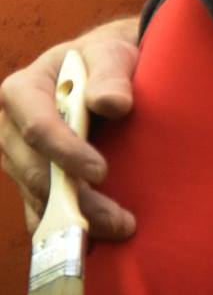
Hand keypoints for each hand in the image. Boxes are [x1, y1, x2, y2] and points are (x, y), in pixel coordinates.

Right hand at [3, 18, 142, 238]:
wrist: (102, 71)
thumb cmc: (104, 59)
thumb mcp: (111, 54)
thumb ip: (111, 75)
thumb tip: (113, 104)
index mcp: (22, 91)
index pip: (37, 127)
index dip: (65, 152)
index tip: (100, 171)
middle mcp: (10, 127)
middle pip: (35, 170)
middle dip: (74, 198)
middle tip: (119, 219)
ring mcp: (16, 156)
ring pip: (36, 194)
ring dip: (73, 217)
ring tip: (117, 229)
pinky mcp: (29, 176)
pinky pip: (38, 207)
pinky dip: (60, 224)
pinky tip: (89, 240)